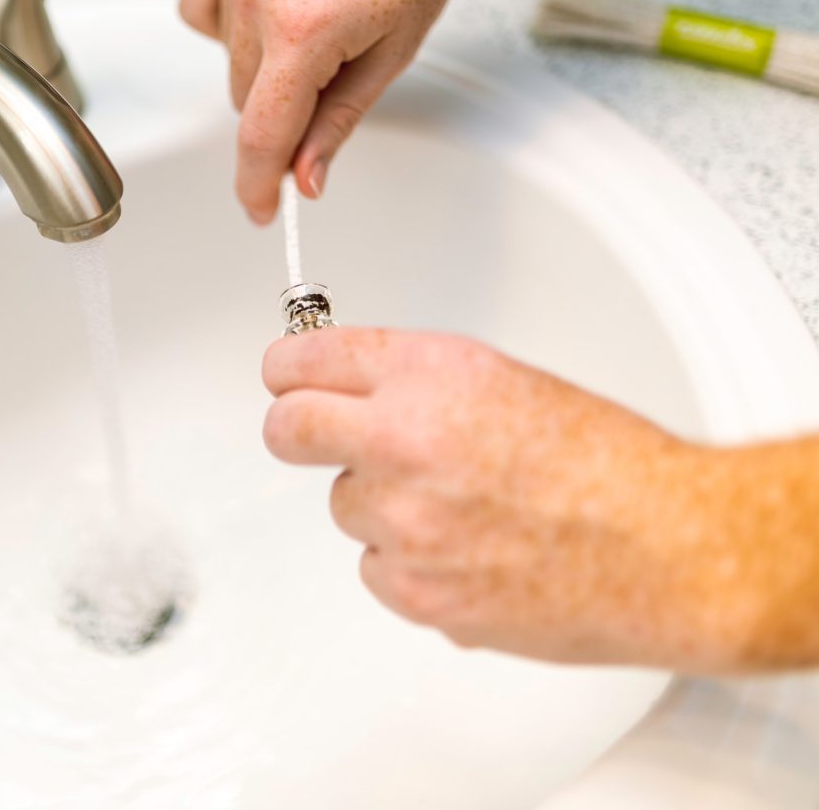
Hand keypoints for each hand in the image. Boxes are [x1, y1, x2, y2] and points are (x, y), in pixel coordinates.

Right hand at [179, 0, 485, 223]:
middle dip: (281, 107)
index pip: (263, 133)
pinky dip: (229, 20)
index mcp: (306, 30)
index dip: (258, 184)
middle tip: (327, 71)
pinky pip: (203, 9)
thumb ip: (337, 122)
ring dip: (259, 61)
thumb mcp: (391, 54)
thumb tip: (306, 178)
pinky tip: (271, 0)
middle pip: (244, 99)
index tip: (260, 210)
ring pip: (225, 57)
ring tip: (310, 17)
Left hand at [262, 327, 818, 670]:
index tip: (286, 376)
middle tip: (316, 433)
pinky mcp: (414, 592)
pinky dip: (405, 560)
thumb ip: (416, 381)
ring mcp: (403, 520)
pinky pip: (374, 566)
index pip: (303, 359)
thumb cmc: (605, 461)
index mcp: (428, 373)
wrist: (664, 547)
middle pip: (286, 429)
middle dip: (296, 428)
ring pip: (343, 505)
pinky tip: (464, 550)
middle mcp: (402, 440)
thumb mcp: (501, 379)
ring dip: (378, 502)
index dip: (289, 368)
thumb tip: (357, 389)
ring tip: (454, 505)